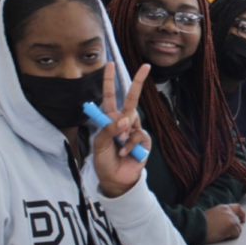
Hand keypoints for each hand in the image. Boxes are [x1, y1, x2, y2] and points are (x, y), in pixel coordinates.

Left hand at [92, 63, 152, 198]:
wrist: (116, 180)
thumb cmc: (104, 161)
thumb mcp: (99, 145)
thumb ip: (109, 130)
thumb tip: (125, 119)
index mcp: (110, 119)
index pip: (109, 96)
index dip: (109, 81)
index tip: (109, 64)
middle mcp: (123, 121)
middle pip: (131, 98)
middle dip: (138, 82)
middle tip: (145, 66)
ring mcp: (135, 129)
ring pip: (133, 118)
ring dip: (124, 132)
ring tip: (119, 144)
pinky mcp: (144, 140)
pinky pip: (138, 135)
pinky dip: (130, 144)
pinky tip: (125, 152)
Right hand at [204, 204, 245, 243]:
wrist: (197, 226)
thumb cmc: (201, 223)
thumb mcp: (212, 214)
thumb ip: (221, 216)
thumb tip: (225, 223)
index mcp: (223, 207)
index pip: (237, 208)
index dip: (242, 214)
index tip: (243, 220)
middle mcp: (229, 211)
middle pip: (238, 222)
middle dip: (234, 228)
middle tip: (226, 233)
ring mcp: (231, 218)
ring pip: (238, 229)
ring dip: (231, 233)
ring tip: (220, 234)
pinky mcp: (231, 226)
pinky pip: (236, 234)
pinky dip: (230, 237)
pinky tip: (222, 236)